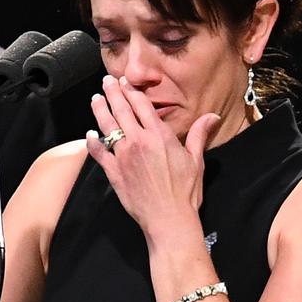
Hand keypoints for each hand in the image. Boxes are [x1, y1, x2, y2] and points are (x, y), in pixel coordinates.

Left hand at [86, 75, 220, 231]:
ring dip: (100, 110)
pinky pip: (99, 152)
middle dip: (112, 93)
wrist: (169, 219)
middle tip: (106, 82)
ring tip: (95, 99)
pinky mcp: (114, 172)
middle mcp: (139, 141)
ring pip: (107, 126)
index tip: (125, 82)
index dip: (131, 91)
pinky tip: (89, 134)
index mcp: (160, 136)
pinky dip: (92, 141)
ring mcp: (124, 156)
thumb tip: (212, 117)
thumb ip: (199, 135)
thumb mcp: (196, 160)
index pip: (142, 105)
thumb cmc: (185, 192)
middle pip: (121, 110)